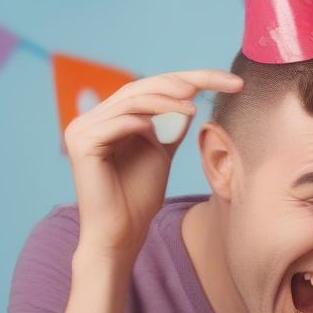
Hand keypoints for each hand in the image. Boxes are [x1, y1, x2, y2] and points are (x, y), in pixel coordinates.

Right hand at [63, 69, 241, 262]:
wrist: (121, 232)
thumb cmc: (139, 197)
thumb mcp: (159, 152)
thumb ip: (168, 125)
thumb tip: (188, 98)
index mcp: (110, 117)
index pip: (151, 87)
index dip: (191, 79)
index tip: (230, 82)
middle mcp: (93, 117)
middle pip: (143, 85)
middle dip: (186, 80)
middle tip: (223, 82)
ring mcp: (83, 127)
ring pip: (133, 99)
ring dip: (169, 98)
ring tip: (196, 106)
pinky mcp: (82, 142)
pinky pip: (121, 120)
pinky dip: (149, 118)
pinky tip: (176, 120)